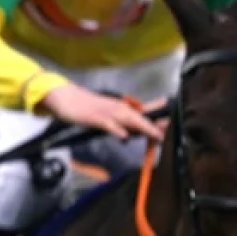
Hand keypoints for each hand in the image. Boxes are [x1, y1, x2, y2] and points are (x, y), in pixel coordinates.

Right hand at [36, 83, 162, 141]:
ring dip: (143, 127)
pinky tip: (124, 136)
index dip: (158, 112)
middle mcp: (117, 108)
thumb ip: (119, 120)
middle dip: (154, 125)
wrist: (66, 98)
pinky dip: (117, 130)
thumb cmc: (85, 106)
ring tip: (155, 135)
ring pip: (128, 120)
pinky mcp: (95, 118)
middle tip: (165, 132)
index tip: (170, 117)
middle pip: (140, 116)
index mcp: (121, 106)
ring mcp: (107, 112)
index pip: (144, 109)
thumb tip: (131, 131)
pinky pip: (109, 125)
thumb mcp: (105, 111)